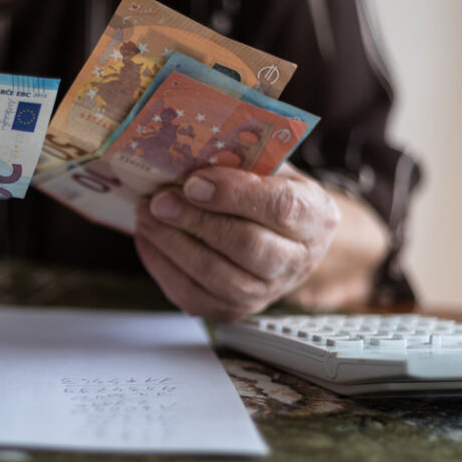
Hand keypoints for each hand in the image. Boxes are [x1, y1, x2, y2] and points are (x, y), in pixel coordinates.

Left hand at [134, 164, 339, 320]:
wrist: (280, 236)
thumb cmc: (269, 190)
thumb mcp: (268, 164)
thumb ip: (239, 159)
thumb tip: (188, 152)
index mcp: (315, 216)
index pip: (280, 207)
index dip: (233, 194)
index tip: (193, 182)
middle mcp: (298, 260)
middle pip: (248, 246)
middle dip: (197, 221)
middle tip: (159, 201)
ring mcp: (267, 292)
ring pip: (218, 277)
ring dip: (174, 245)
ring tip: (146, 216)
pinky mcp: (234, 310)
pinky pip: (194, 296)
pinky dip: (164, 267)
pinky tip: (149, 240)